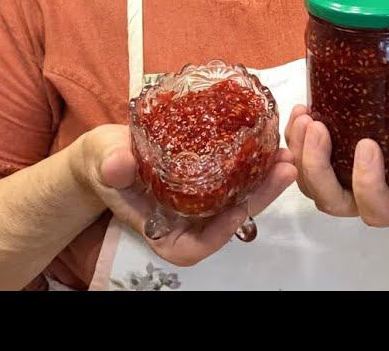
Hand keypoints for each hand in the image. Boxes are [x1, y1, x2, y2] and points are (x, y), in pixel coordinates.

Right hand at [72, 124, 296, 265]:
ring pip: (239, 197)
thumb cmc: (102, 161)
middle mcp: (188, 219)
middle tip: (285, 170)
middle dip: (259, 198)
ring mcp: (201, 200)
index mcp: (162, 229)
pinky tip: (270, 142)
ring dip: (265, 179)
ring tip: (286, 155)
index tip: (237, 210)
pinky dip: (254, 162)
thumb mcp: (102, 161)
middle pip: (229, 220)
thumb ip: (109, 166)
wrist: (111, 149)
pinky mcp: (209, 178)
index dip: (219, 234)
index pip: (194, 247)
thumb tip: (118, 164)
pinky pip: (236, 176)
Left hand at [285, 106, 388, 226]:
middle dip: (317, 167)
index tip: (368, 144)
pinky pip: (303, 160)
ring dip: (299, 151)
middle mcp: (365, 197)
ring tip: (305, 115)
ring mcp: (344, 181)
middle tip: (318, 127)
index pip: (378, 210)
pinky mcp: (331, 161)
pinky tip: (301, 110)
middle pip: (331, 200)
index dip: (367, 185)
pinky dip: (295, 138)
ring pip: (309, 182)